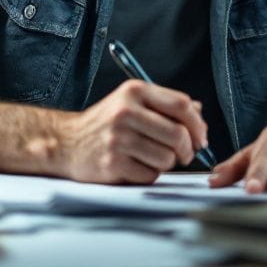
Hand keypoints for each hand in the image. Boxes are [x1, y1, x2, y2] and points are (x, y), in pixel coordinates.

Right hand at [58, 79, 207, 183]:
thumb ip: (165, 105)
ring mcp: (118, 138)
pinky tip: (136, 166)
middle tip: (184, 154)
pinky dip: (149, 174)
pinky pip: (150, 175)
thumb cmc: (105, 123)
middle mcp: (126, 112)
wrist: (66, 142)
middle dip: (188, 149)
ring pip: (167, 158)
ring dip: (166, 164)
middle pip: (178, 134)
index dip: (198, 124)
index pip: (181, 104)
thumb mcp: (131, 102)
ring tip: (152, 158)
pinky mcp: (112, 163)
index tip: (200, 137)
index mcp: (134, 91)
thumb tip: (199, 113)